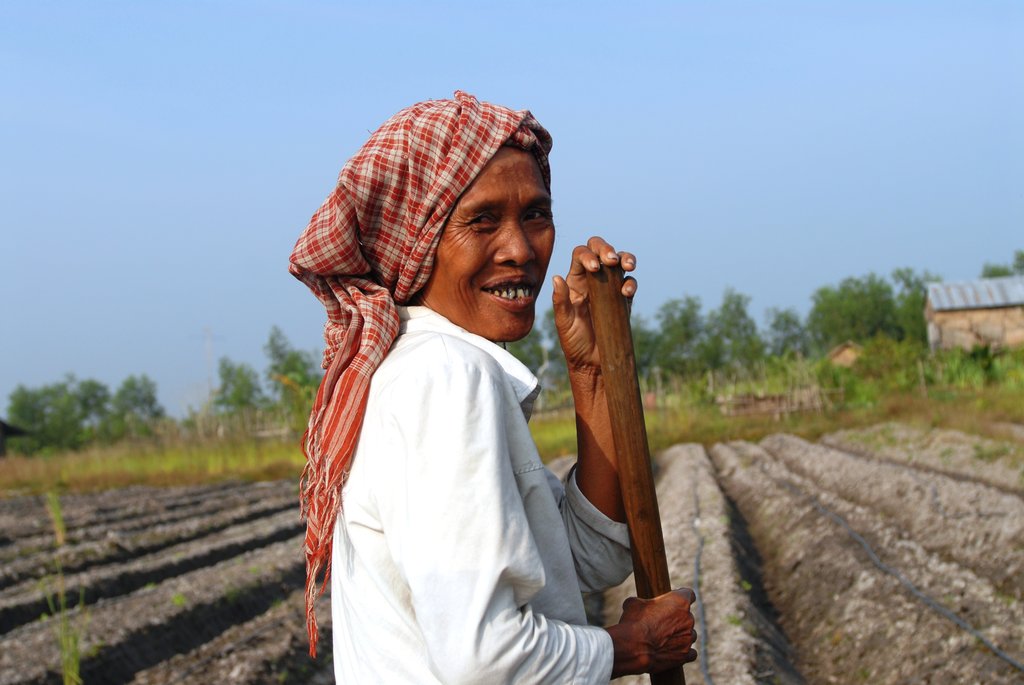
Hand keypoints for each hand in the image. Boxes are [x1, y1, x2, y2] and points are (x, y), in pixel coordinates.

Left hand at [551, 236, 636, 373]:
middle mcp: (592, 281)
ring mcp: (609, 288)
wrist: (592, 362)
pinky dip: (631, 283)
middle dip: (606, 249)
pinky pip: (629, 284)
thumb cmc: (574, 343)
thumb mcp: (563, 323)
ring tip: (628, 265)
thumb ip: (560, 301)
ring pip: (619, 263)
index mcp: (574, 282)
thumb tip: (556, 277)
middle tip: (611, 260)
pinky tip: (626, 291)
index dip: (587, 255)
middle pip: (600, 251)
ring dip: (626, 258)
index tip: (594, 268)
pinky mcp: (623, 300)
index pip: (580, 256)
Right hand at [605, 588, 697, 676]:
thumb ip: (643, 602)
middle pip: (687, 617)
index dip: (680, 597)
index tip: (673, 601)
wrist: (634, 648)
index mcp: (680, 601)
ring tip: (664, 639)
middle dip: (677, 619)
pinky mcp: (685, 654)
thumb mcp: (634, 603)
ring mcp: (688, 638)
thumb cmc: (634, 622)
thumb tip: (638, 605)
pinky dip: (683, 651)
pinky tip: (673, 651)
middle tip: (661, 623)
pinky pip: (691, 652)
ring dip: (680, 635)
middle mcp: (688, 619)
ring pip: (689, 634)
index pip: (688, 594)